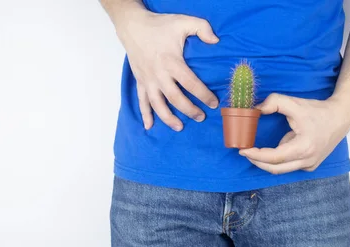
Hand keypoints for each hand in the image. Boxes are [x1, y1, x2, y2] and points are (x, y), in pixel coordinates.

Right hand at [115, 10, 219, 130]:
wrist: (133, 26)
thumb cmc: (160, 25)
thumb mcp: (183, 22)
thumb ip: (202, 28)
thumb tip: (216, 42)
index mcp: (172, 62)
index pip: (190, 83)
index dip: (203, 95)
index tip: (214, 103)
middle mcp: (159, 74)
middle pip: (175, 98)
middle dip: (189, 110)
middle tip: (201, 117)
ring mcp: (148, 80)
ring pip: (157, 104)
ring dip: (168, 118)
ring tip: (180, 127)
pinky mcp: (140, 81)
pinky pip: (141, 101)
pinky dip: (145, 114)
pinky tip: (149, 126)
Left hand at [239, 93, 349, 174]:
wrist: (340, 117)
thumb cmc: (318, 111)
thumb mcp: (295, 103)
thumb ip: (274, 102)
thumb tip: (256, 109)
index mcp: (303, 147)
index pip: (274, 157)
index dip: (256, 155)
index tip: (243, 149)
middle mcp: (307, 160)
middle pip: (275, 168)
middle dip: (257, 161)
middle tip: (245, 152)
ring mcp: (310, 165)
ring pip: (282, 170)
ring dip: (267, 162)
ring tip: (255, 152)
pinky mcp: (311, 165)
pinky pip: (290, 167)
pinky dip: (279, 162)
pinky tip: (273, 152)